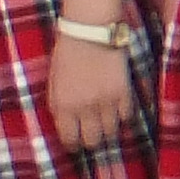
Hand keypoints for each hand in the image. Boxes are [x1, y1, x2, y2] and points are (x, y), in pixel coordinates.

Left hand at [43, 29, 131, 150]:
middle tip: (92, 134)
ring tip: (106, 123)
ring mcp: (106, 102)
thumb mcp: (53, 83)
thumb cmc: (66, 55)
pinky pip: (126, 116)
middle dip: (92, 140)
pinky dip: (122, 116)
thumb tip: (66, 124)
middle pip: (93, 140)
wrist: (89, 33)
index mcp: (62, 106)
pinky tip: (117, 109)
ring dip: (108, 129)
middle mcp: (84, 108)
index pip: (70, 139)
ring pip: (111, 132)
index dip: (73, 145)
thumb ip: (58, 105)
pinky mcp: (124, 93)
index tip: (76, 144)